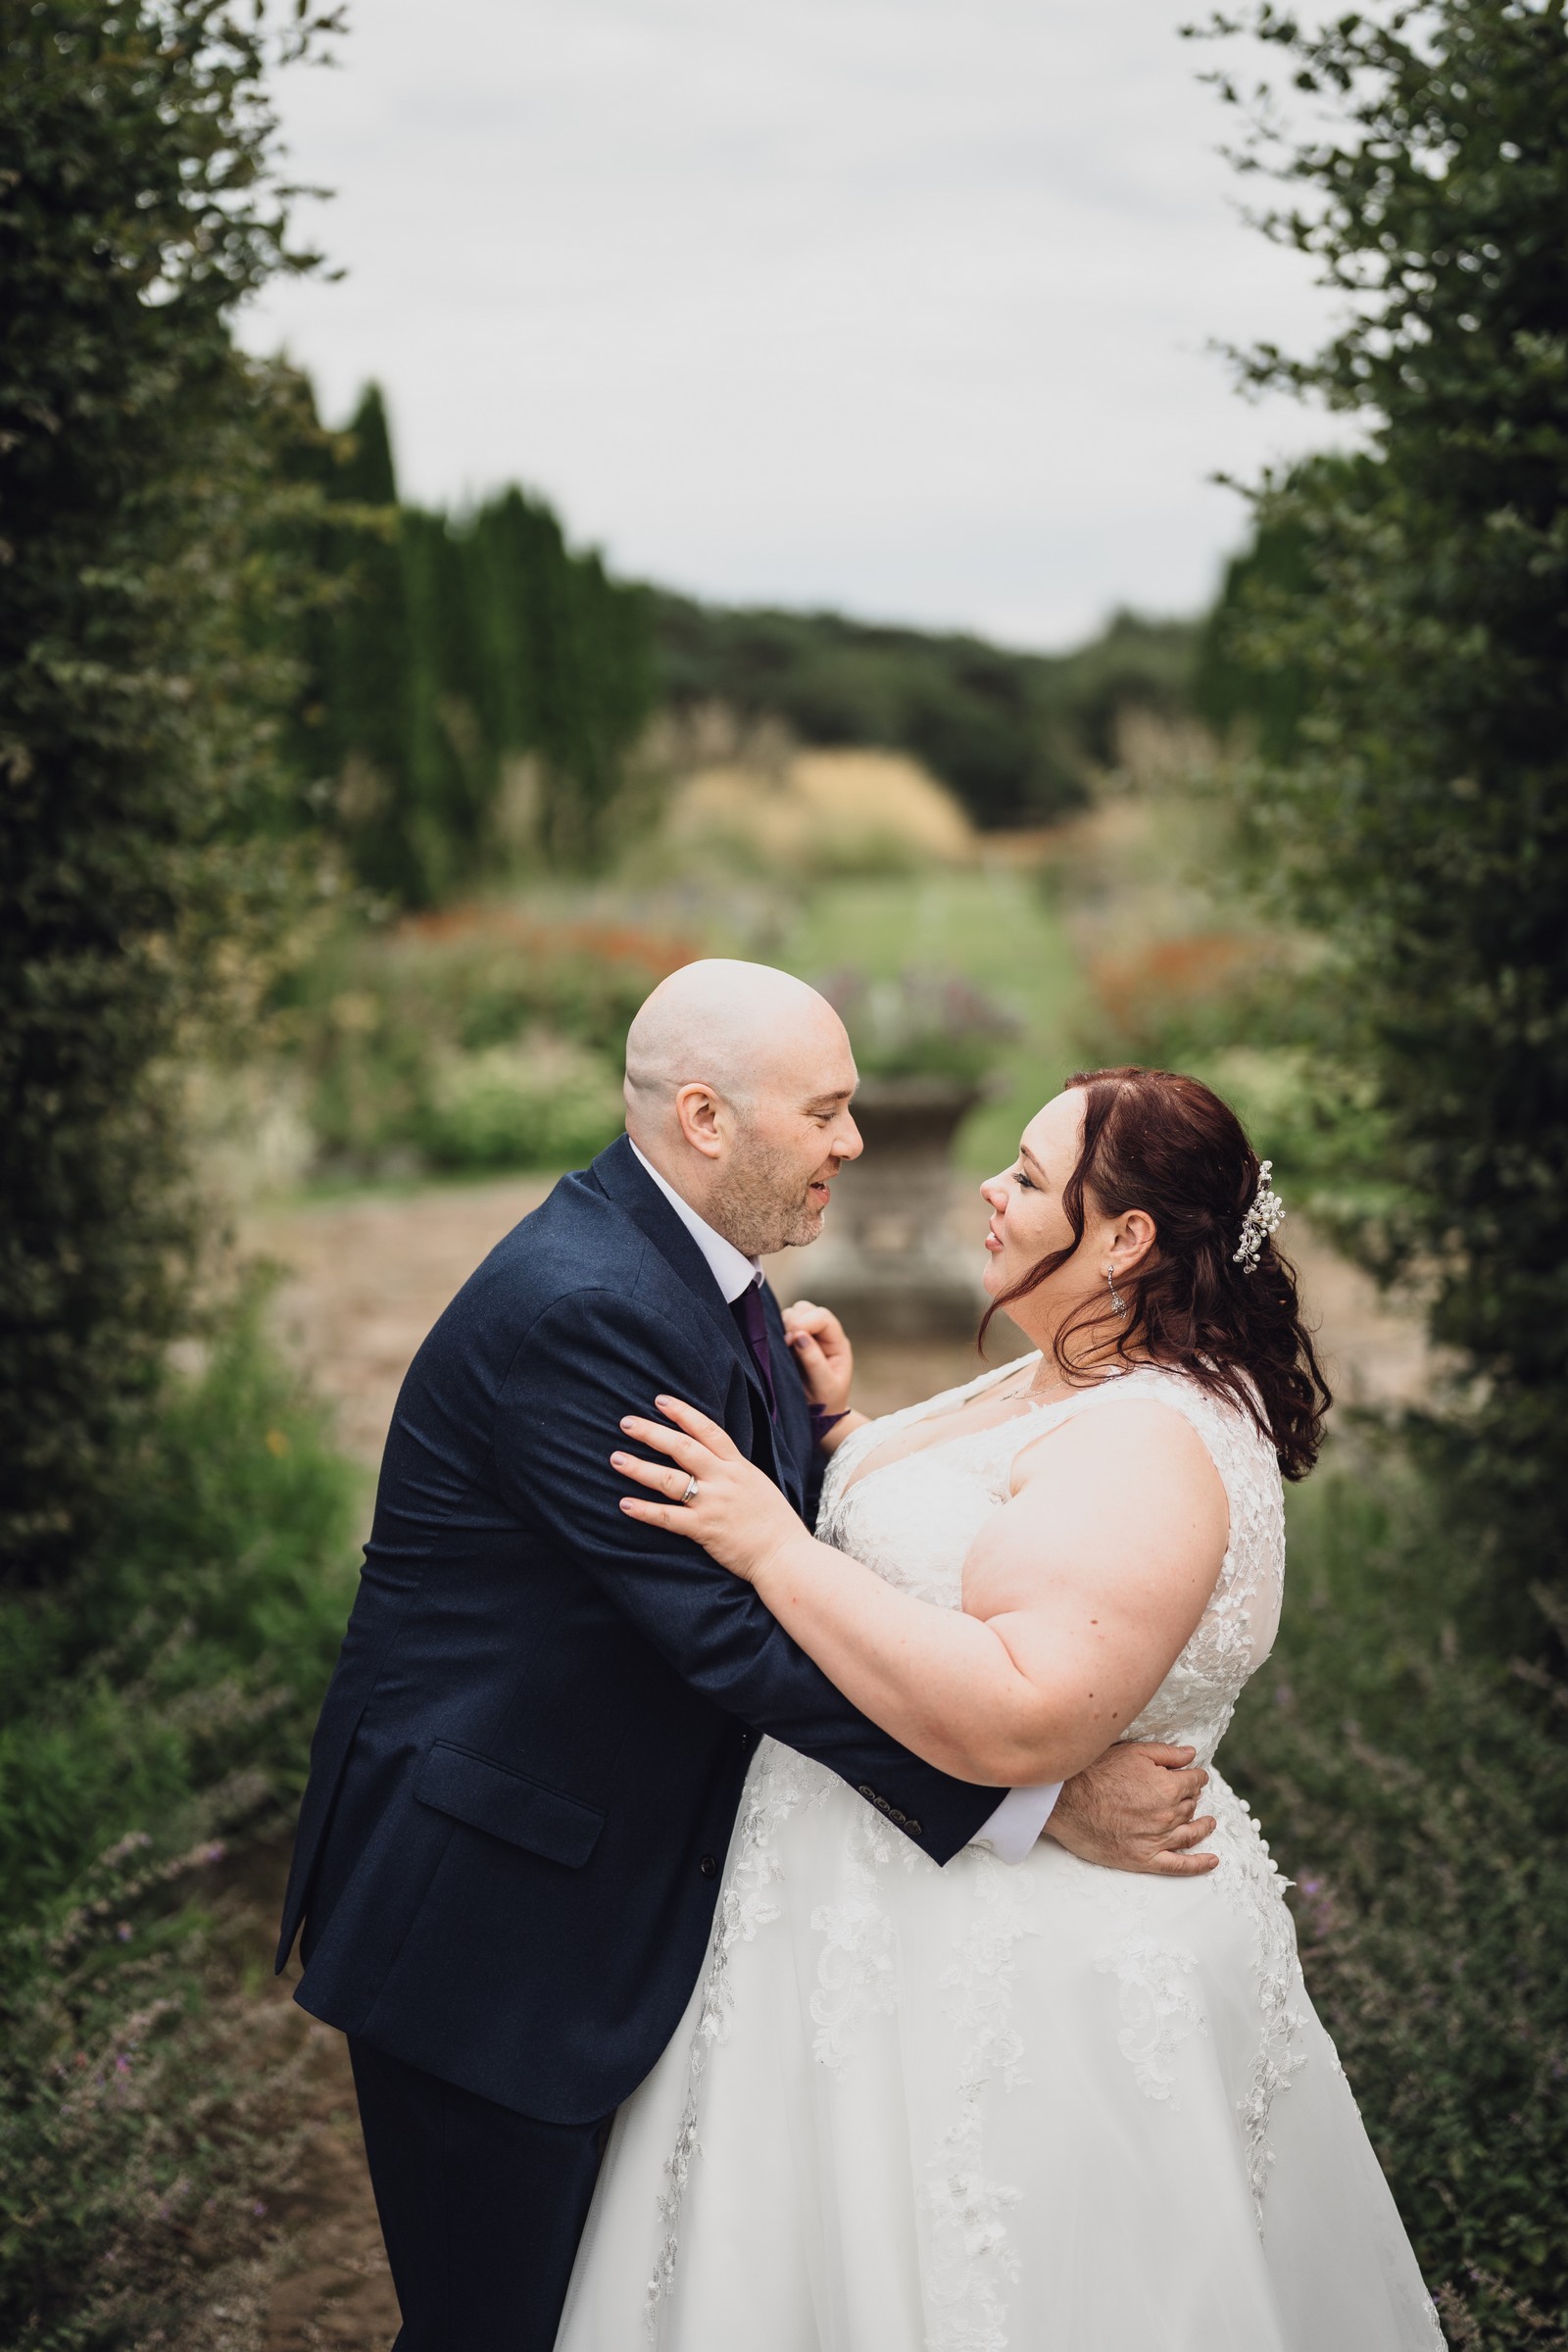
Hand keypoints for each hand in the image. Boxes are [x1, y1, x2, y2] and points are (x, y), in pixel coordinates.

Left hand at [614, 1396, 804, 1583]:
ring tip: (616, 1459)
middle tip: (626, 1422)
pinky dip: (645, 1511)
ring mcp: (713, 1504)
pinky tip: (625, 1504)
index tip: (660, 1400)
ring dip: (639, 1468)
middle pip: (682, 1447)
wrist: (786, 1555)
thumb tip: (711, 1456)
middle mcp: (724, 1479)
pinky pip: (668, 1517)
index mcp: (738, 1466)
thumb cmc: (774, 1522)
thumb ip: (733, 1469)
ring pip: (670, 1479)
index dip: (683, 1413)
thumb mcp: (757, 1483)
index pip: (707, 1430)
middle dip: (651, 1432)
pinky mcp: (705, 1529)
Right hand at [781, 1300, 852, 1416]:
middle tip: (787, 1345)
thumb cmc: (826, 1403)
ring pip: (792, 1314)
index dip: (806, 1322)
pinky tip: (779, 1349)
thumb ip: (813, 1360)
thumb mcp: (825, 1385)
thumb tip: (799, 1334)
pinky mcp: (792, 1343)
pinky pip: (781, 1326)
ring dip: (784, 1326)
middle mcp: (824, 1335)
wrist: (819, 1417)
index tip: (791, 1338)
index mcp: (837, 1343)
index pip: (823, 1317)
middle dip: (794, 1321)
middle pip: (806, 1310)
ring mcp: (808, 1337)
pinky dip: (777, 1332)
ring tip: (784, 1349)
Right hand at [1045, 1742, 1217, 1877]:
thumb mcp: (1133, 1752)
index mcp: (1169, 1787)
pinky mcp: (1143, 1859)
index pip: (1194, 1781)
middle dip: (1192, 1798)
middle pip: (1190, 1806)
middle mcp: (1168, 1815)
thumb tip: (1191, 1755)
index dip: (1195, 1776)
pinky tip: (1211, 1861)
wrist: (1065, 1801)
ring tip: (1209, 1823)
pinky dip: (1198, 1865)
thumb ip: (1167, 1754)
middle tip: (1188, 1794)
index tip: (1194, 1776)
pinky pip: (1178, 1866)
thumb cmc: (1095, 1773)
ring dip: (1202, 1827)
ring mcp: (1157, 1839)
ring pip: (1189, 1833)